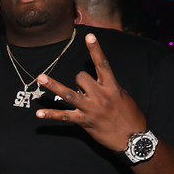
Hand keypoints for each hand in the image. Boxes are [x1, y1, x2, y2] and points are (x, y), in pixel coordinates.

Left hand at [34, 33, 145, 150]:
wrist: (134, 139)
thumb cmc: (131, 116)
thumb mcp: (123, 96)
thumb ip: (108, 87)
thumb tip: (93, 83)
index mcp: (112, 87)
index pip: (102, 64)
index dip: (96, 49)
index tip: (89, 35)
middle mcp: (100, 95)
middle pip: (81, 77)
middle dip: (79, 80)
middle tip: (85, 91)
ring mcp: (91, 109)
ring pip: (68, 94)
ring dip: (53, 85)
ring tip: (40, 78)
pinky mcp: (85, 122)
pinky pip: (64, 116)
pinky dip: (51, 114)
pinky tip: (39, 113)